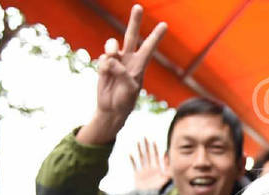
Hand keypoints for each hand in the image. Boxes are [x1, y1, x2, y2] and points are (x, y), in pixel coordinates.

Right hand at [77, 5, 166, 144]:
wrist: (111, 109)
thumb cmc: (125, 101)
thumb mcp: (130, 88)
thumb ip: (123, 73)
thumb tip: (111, 60)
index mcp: (140, 65)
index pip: (149, 47)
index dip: (156, 36)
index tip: (165, 24)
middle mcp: (128, 59)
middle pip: (131, 35)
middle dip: (134, 21)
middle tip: (138, 7)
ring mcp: (115, 61)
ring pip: (112, 44)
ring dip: (111, 47)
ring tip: (112, 53)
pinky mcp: (104, 65)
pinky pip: (103, 59)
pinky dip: (105, 66)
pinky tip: (106, 74)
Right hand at [130, 137, 168, 189]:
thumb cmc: (158, 191)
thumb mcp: (166, 180)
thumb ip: (169, 172)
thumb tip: (172, 163)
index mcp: (158, 170)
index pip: (158, 158)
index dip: (157, 150)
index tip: (156, 142)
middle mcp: (151, 169)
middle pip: (149, 155)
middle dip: (148, 146)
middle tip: (146, 137)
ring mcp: (144, 172)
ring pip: (142, 158)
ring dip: (140, 150)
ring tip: (138, 141)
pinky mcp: (137, 176)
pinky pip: (134, 166)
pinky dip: (132, 160)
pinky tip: (130, 154)